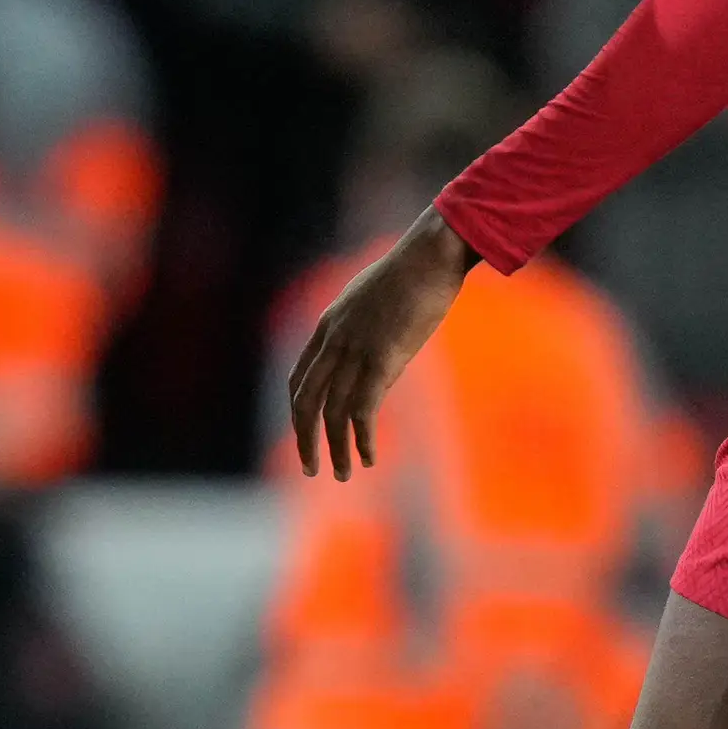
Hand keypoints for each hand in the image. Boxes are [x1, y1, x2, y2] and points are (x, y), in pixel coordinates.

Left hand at [286, 205, 474, 480]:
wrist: (429, 255)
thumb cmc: (411, 273)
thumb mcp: (372, 299)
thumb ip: (361, 326)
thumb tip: (371, 347)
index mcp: (327, 326)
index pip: (299, 378)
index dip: (299, 411)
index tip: (306, 434)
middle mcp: (333, 341)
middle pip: (305, 402)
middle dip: (305, 440)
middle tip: (311, 468)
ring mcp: (355, 350)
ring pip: (331, 413)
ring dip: (335, 449)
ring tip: (342, 473)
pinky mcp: (382, 359)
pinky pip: (362, 410)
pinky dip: (362, 439)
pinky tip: (368, 457)